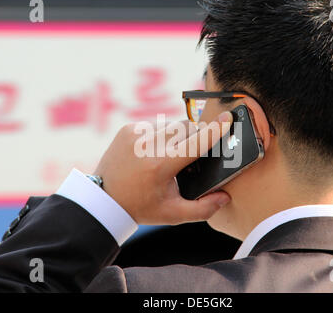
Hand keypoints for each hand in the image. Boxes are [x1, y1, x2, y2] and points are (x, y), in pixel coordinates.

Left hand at [95, 111, 232, 224]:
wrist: (105, 197)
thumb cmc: (141, 206)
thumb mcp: (172, 215)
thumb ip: (203, 209)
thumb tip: (225, 198)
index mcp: (161, 166)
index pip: (195, 144)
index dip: (214, 131)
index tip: (227, 118)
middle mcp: (148, 145)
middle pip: (187, 130)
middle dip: (195, 139)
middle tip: (189, 158)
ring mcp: (136, 134)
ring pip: (172, 125)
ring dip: (178, 137)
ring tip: (167, 157)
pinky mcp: (128, 128)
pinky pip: (156, 124)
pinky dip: (161, 135)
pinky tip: (152, 152)